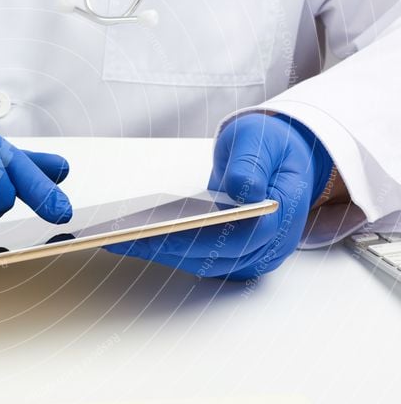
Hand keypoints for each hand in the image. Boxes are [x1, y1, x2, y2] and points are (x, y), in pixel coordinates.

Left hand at [105, 114, 333, 279]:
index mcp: (284, 212)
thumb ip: (251, 164)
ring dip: (161, 255)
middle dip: (167, 249)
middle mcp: (272, 243)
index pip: (244, 235)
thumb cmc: (270, 146)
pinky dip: (169, 252)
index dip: (201, 238)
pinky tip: (136, 240)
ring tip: (118, 240)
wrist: (277, 158)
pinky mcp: (233, 256)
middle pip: (216, 257)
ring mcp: (253, 254)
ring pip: (204, 264)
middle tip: (122, 238)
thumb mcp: (260, 139)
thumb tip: (243, 191)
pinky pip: (199, 260)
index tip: (161, 232)